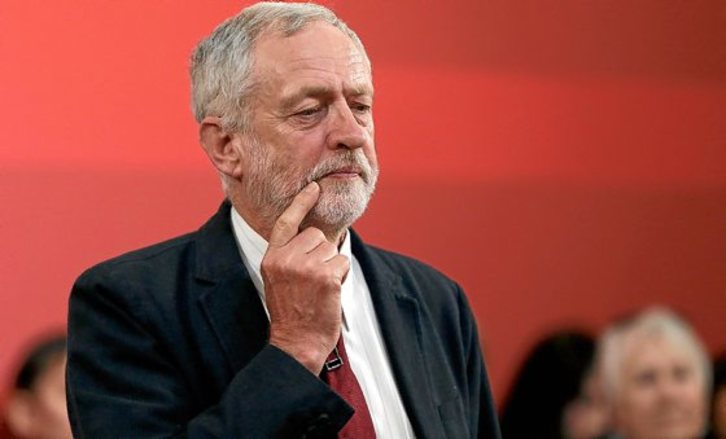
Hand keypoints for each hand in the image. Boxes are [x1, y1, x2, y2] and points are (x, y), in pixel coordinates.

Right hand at [261, 182, 348, 373]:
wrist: (296, 343)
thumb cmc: (291, 313)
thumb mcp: (278, 280)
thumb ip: (290, 257)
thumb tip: (315, 237)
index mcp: (272, 258)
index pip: (287, 223)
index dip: (301, 203)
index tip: (314, 187)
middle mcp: (286, 259)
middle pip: (317, 236)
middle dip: (322, 253)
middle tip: (314, 279)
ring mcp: (306, 267)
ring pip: (332, 249)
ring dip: (332, 266)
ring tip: (320, 288)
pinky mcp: (325, 276)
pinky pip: (343, 262)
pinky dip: (342, 275)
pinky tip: (330, 292)